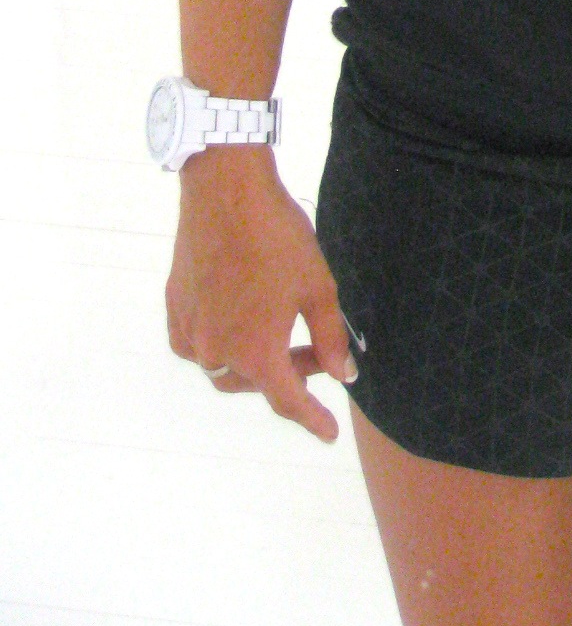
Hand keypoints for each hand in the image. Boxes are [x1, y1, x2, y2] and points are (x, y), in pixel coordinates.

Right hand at [165, 151, 357, 443]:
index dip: (312, 419)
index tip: (329, 433)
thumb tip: (342, 375)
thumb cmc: (278, 237)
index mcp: (255, 352)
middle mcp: (216, 351)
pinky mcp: (175, 307)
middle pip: (256, 381)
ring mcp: (190, 331)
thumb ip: (331, 338)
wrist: (225, 192)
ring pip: (224, 366)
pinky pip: (199, 343)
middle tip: (315, 355)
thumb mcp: (318, 288)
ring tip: (284, 335)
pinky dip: (224, 342)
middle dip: (289, 375)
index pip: (287, 401)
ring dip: (255, 360)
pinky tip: (242, 319)